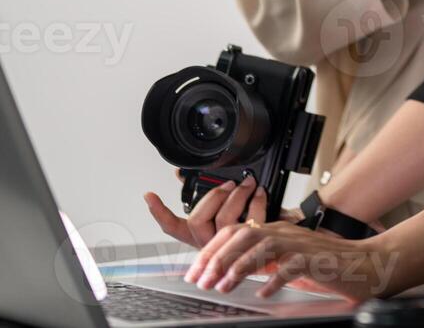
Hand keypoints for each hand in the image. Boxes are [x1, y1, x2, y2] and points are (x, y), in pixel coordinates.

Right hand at [143, 176, 299, 248]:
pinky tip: (259, 192)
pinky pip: (251, 220)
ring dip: (236, 196)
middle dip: (213, 196)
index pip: (172, 228)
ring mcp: (229, 246)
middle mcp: (210, 244)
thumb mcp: (221, 212)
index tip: (149, 195)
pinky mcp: (251, 244)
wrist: (274, 247)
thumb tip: (181, 174)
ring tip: (246, 184)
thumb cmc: (246, 228)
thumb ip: (201, 194)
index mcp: (199, 236)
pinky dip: (256, 202)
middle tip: (227, 184)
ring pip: (224, 220)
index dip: (159, 212)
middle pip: (198, 221)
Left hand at [185, 221, 393, 301]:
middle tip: (203, 280)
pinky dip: (274, 280)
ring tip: (223, 286)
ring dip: (238, 266)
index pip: (236, 231)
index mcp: (278, 231)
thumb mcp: (290, 262)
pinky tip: (263, 293)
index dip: (212, 249)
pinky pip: (291, 266)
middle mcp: (287, 233)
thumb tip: (235, 273)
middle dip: (218, 257)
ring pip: (262, 245)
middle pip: (244, 234)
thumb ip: (266, 262)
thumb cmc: (330, 266)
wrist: (368, 265)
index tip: (196, 271)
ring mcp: (302, 245)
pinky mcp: (317, 260)